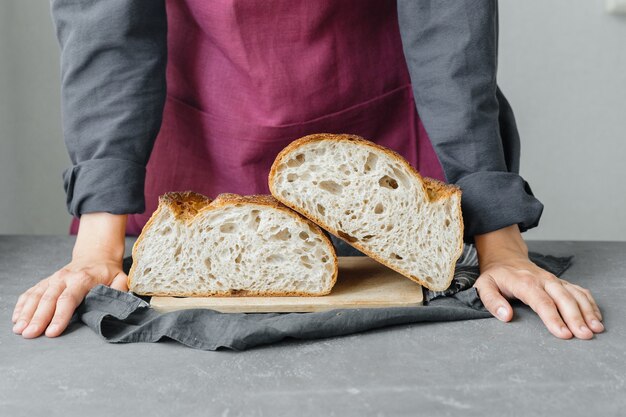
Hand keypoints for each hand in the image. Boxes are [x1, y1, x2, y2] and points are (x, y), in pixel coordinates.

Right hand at [12, 212, 127, 338]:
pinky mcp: (46, 282)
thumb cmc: (108, 272)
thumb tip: (118, 305)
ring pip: (37, 295)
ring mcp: (53, 279)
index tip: (52, 332)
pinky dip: (22, 305)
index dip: (60, 316)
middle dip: (38, 318)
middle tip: (30, 334)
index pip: (69, 299)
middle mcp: (65, 278)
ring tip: (20, 329)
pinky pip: (31, 292)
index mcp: (83, 279)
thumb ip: (120, 291)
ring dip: (26, 313)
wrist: (96, 255)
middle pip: (48, 299)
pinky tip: (16, 318)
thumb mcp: (120, 279)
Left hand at [473, 225, 603, 339]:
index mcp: (524, 283)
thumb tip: (506, 316)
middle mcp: (543, 280)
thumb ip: (492, 301)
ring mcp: (554, 281)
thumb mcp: (483, 286)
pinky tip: (596, 317)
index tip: (563, 334)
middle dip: (576, 317)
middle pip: (563, 299)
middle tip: (585, 335)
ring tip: (596, 328)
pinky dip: (590, 303)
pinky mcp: (561, 283)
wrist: (505, 258)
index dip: (554, 318)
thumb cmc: (495, 276)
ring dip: (587, 311)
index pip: (542, 302)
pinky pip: (579, 291)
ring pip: (575, 294)